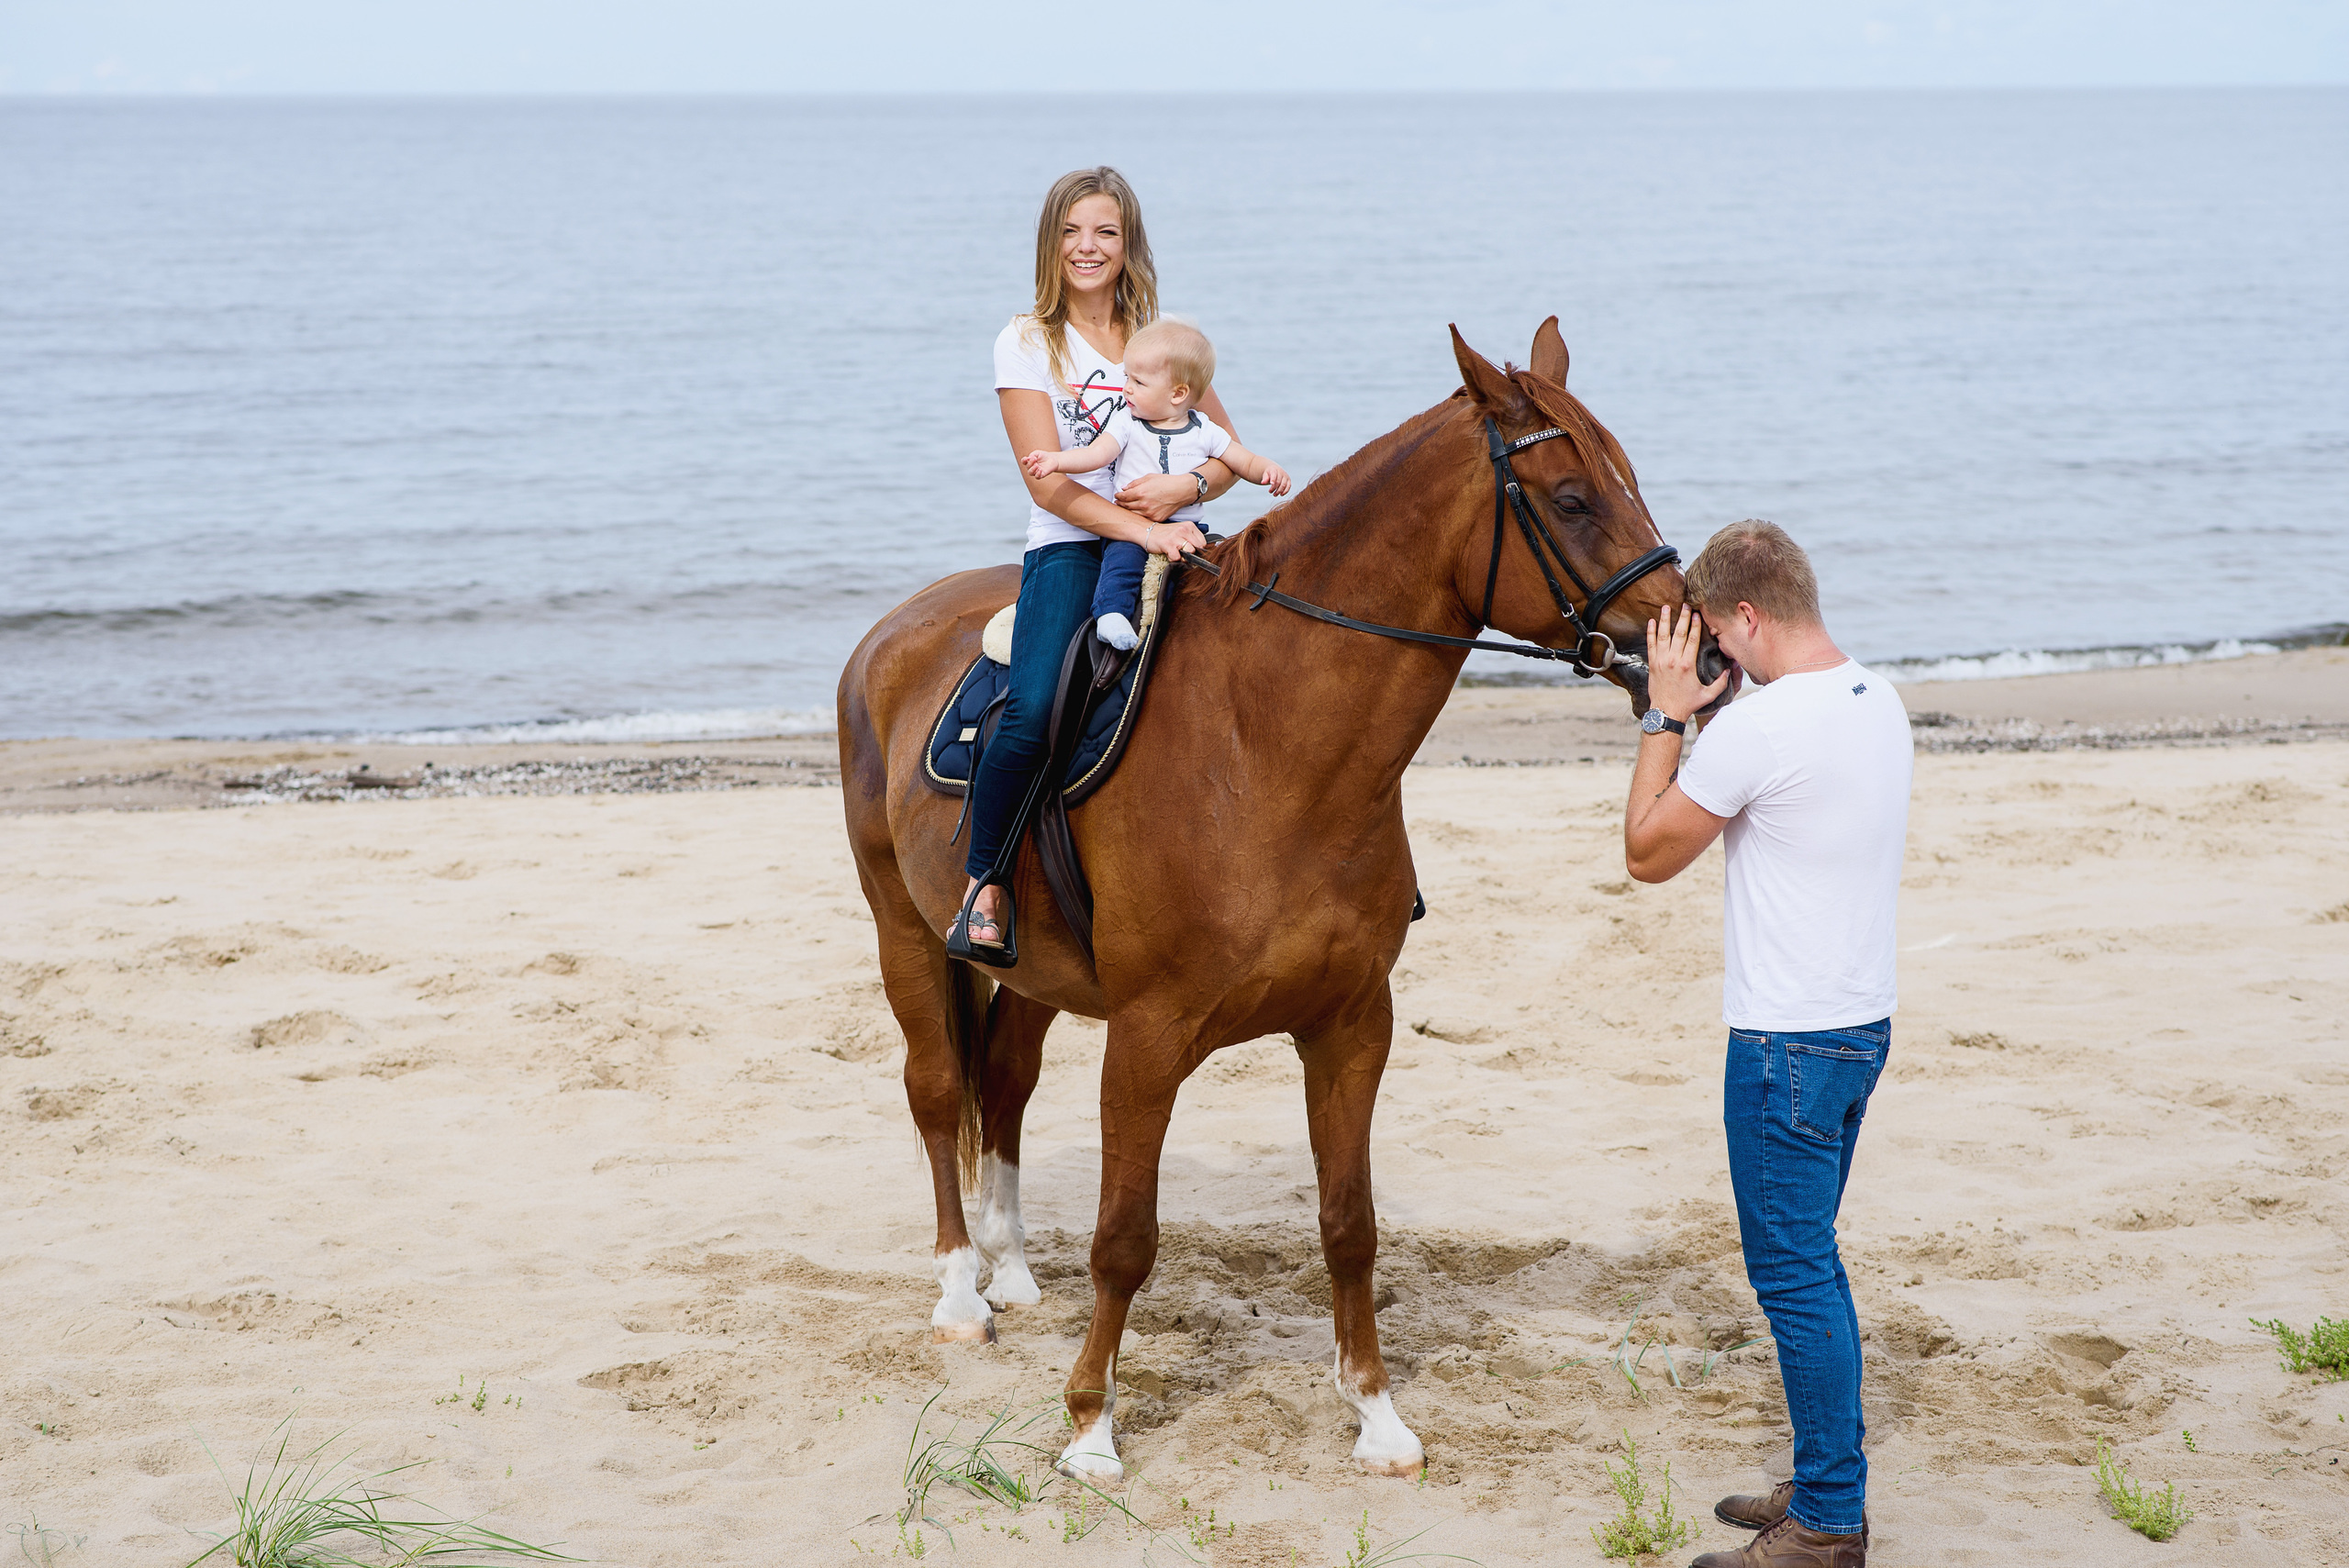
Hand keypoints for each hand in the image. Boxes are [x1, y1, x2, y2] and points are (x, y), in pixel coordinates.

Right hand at [1021, 449, 1060, 479]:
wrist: (1053, 459)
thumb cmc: (1044, 456)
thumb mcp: (1038, 453)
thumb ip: (1032, 455)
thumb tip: (1028, 459)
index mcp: (1029, 461)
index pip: (1024, 462)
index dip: (1023, 460)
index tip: (1026, 458)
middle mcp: (1031, 467)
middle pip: (1027, 467)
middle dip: (1030, 463)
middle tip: (1035, 459)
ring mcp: (1036, 471)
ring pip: (1030, 473)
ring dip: (1032, 469)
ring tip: (1037, 465)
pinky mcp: (1041, 475)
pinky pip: (1037, 477)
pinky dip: (1037, 474)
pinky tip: (1040, 470)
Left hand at [1114, 470, 1197, 522]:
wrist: (1182, 491)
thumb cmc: (1167, 482)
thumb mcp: (1149, 477)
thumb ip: (1135, 483)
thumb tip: (1124, 488)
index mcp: (1141, 492)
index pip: (1123, 496)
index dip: (1118, 496)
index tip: (1116, 495)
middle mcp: (1144, 504)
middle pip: (1126, 506)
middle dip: (1120, 503)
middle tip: (1118, 502)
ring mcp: (1150, 513)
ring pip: (1133, 514)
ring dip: (1127, 511)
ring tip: (1125, 507)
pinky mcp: (1156, 518)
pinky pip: (1143, 518)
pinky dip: (1138, 515)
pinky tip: (1136, 512)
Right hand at [1140, 518, 1206, 560]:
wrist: (1147, 531)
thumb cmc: (1164, 534)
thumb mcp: (1181, 532)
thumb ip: (1191, 539)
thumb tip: (1200, 553)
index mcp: (1189, 526)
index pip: (1203, 542)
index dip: (1197, 549)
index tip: (1189, 550)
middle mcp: (1184, 529)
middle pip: (1198, 548)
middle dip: (1191, 554)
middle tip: (1182, 552)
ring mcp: (1176, 536)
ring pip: (1190, 552)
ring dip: (1183, 557)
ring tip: (1176, 553)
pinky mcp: (1168, 544)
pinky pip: (1177, 557)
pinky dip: (1173, 559)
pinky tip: (1168, 553)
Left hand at [1261, 461, 1290, 496]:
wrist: (1276, 470)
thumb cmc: (1269, 473)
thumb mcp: (1265, 474)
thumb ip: (1264, 478)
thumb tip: (1262, 483)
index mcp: (1274, 470)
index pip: (1274, 474)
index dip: (1273, 479)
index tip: (1271, 484)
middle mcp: (1281, 472)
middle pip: (1278, 481)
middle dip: (1274, 488)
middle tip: (1270, 491)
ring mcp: (1286, 476)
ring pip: (1283, 485)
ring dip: (1279, 491)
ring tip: (1274, 495)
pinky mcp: (1289, 480)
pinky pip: (1288, 486)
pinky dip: (1285, 491)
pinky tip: (1281, 494)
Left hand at [1645, 603, 1730, 723]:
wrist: (1666, 712)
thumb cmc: (1687, 704)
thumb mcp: (1708, 695)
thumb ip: (1721, 683)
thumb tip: (1729, 671)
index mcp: (1688, 665)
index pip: (1693, 640)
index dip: (1695, 625)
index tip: (1697, 614)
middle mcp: (1674, 660)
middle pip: (1679, 634)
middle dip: (1683, 617)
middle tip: (1686, 605)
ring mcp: (1661, 661)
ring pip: (1663, 636)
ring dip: (1665, 620)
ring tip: (1666, 607)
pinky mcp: (1652, 664)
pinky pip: (1650, 644)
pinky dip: (1650, 632)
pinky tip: (1651, 621)